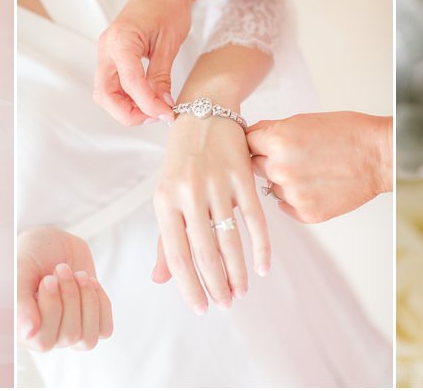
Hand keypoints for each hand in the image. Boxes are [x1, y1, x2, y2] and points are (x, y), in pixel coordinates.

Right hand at [16, 226, 113, 351]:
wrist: (53, 243)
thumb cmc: (32, 257)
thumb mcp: (21, 272)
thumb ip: (20, 302)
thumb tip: (29, 333)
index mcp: (22, 330)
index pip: (44, 341)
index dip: (52, 308)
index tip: (48, 279)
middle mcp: (44, 337)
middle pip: (69, 336)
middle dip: (70, 296)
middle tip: (62, 269)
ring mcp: (68, 332)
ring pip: (88, 339)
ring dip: (88, 301)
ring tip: (78, 275)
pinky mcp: (91, 324)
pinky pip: (104, 330)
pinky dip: (102, 303)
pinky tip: (89, 283)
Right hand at [94, 0, 194, 125]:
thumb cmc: (170, 5)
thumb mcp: (170, 44)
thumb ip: (161, 77)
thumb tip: (162, 106)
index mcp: (120, 40)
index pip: (129, 83)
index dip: (149, 105)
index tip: (168, 115)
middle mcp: (107, 47)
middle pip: (105, 95)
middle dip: (129, 113)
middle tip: (158, 117)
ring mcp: (107, 52)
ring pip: (106, 92)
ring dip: (128, 107)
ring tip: (156, 109)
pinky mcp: (113, 55)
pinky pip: (114, 83)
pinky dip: (129, 96)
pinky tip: (150, 98)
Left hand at [150, 112, 270, 313]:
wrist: (205, 114)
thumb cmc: (182, 162)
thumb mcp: (167, 196)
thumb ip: (165, 239)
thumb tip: (161, 279)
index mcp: (164, 200)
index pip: (177, 254)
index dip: (189, 286)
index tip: (200, 307)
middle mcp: (189, 193)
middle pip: (205, 252)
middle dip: (216, 285)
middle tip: (225, 305)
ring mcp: (217, 183)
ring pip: (230, 240)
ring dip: (237, 272)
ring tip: (241, 292)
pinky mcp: (242, 175)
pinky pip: (255, 219)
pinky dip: (261, 247)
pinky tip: (262, 267)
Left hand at [246, 112, 391, 222]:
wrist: (379, 156)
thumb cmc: (347, 133)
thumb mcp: (304, 120)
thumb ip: (272, 131)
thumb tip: (250, 138)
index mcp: (277, 141)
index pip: (246, 143)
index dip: (256, 142)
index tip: (264, 143)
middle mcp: (280, 169)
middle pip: (254, 167)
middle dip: (267, 161)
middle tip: (293, 156)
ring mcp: (293, 194)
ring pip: (271, 187)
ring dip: (283, 181)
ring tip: (310, 170)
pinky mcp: (306, 213)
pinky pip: (285, 206)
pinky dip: (296, 198)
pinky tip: (315, 185)